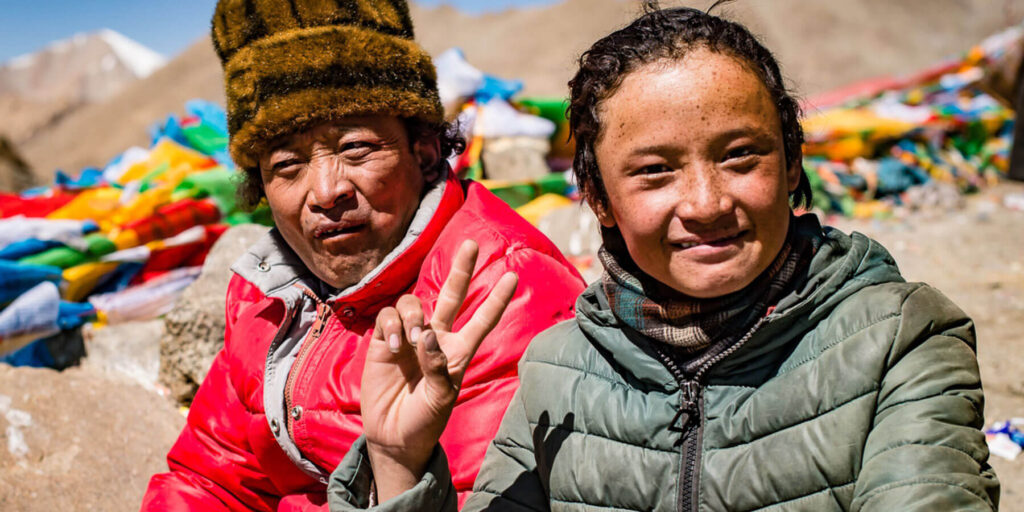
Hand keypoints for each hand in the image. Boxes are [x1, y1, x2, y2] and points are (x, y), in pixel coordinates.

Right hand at [360, 240, 517, 499]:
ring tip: (411, 340)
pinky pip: (388, 316)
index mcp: (459, 351)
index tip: (513, 275)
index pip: (482, 320)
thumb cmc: (425, 420)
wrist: (394, 437)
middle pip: (451, 296)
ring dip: (413, 315)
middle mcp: (436, 338)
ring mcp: (410, 337)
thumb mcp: (440, 399)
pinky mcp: (384, 341)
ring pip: (414, 303)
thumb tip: (428, 335)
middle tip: (471, 244)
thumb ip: (438, 367)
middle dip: (461, 270)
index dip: (496, 299)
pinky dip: (391, 325)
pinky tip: (393, 344)